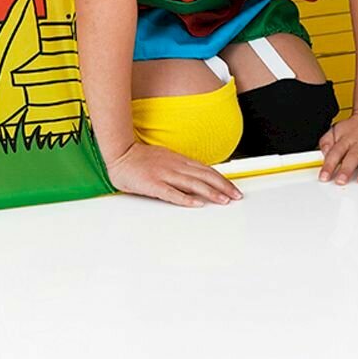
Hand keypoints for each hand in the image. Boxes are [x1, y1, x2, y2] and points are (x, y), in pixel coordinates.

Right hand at [104, 139, 242, 207]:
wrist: (121, 154)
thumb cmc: (142, 159)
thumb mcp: (167, 159)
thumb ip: (182, 168)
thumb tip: (199, 179)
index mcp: (179, 160)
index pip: (207, 170)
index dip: (222, 180)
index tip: (233, 189)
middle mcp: (175, 166)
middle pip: (205, 176)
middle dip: (223, 187)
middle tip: (236, 196)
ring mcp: (164, 174)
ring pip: (193, 184)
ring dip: (210, 193)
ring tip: (223, 201)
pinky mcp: (153, 184)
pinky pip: (171, 193)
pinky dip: (185, 199)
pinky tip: (196, 204)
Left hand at [318, 112, 357, 183]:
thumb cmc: (355, 127)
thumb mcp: (336, 130)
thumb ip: (327, 141)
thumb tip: (324, 153)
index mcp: (346, 140)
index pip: (335, 153)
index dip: (328, 166)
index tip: (324, 177)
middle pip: (352, 156)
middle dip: (346, 169)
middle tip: (341, 180)